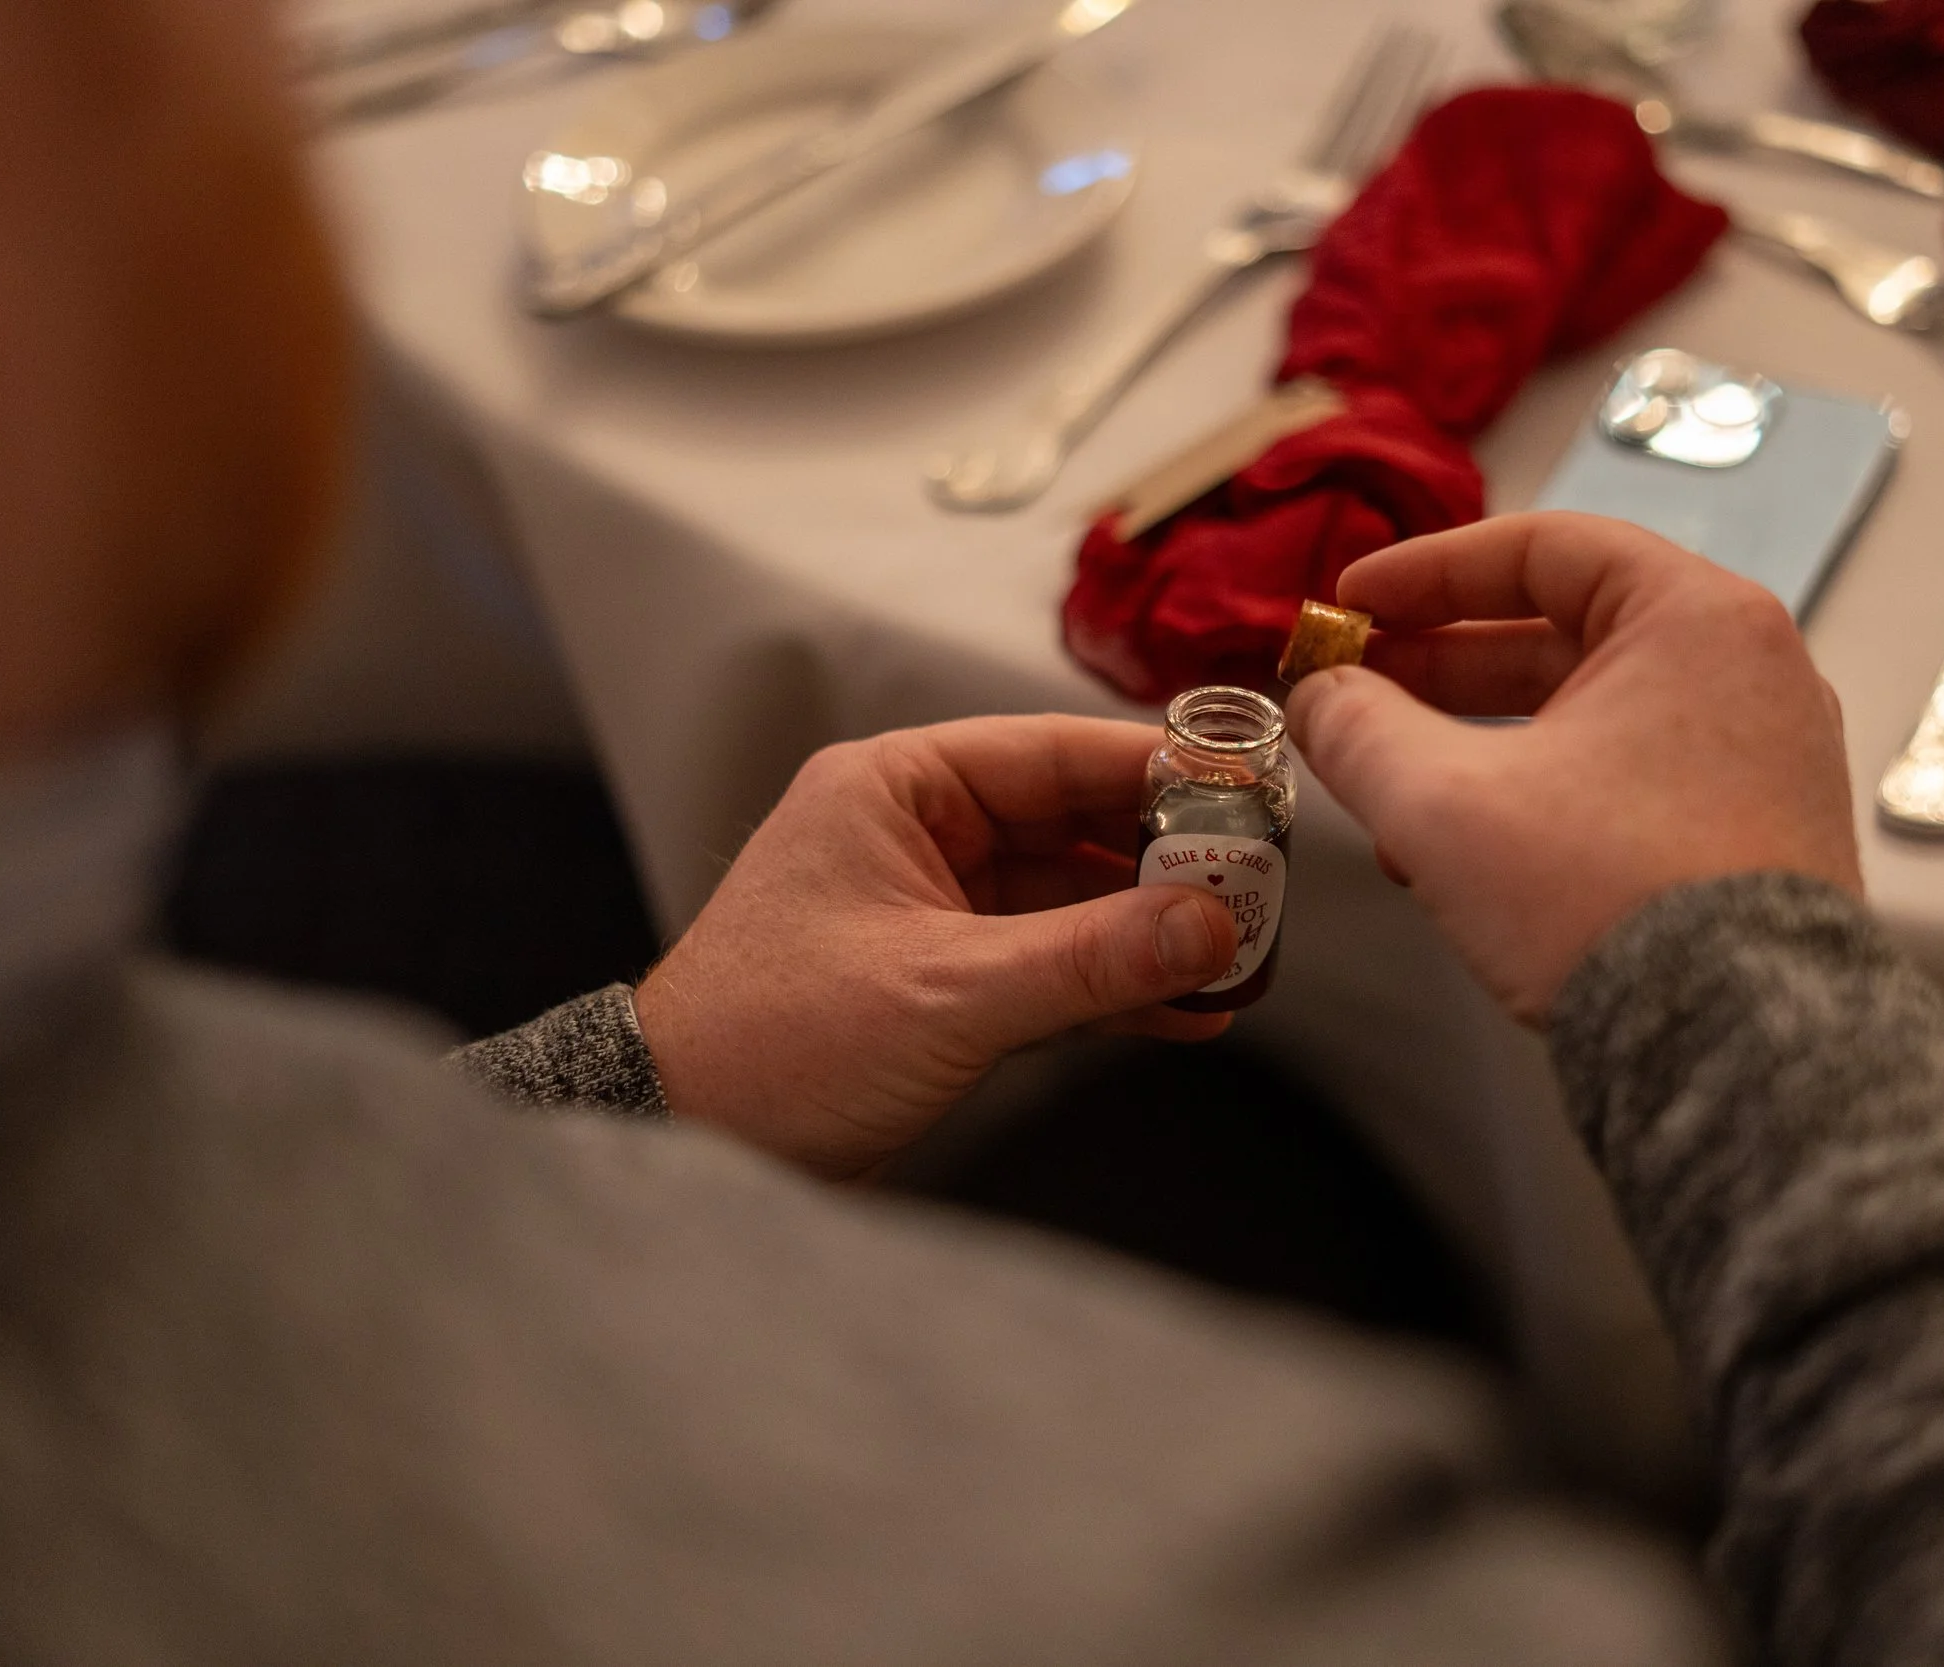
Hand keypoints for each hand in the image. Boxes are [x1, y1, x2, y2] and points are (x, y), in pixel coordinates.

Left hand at [632, 716, 1236, 1179]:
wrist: (681, 1142)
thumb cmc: (771, 1045)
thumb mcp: (949, 994)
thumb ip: (1090, 957)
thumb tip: (1213, 924)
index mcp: (895, 789)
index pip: (1054, 753)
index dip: (1158, 770)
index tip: (1249, 793)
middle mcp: (916, 833)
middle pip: (1076, 823)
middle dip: (1170, 864)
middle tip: (1262, 893)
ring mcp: (932, 908)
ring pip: (1072, 898)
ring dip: (1151, 932)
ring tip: (1243, 963)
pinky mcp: (942, 979)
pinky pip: (1050, 961)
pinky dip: (1112, 983)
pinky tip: (1186, 1010)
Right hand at [1287, 512, 1860, 1024]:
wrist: (1738, 1048)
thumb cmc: (1618, 904)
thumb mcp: (1443, 804)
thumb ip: (1359, 732)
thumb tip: (1318, 700)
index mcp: (1695, 619)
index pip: (1542, 548)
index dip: (1427, 571)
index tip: (1353, 601)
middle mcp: (1747, 670)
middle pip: (1564, 631)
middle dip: (1441, 666)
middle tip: (1355, 688)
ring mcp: (1760, 754)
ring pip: (1588, 715)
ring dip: (1477, 743)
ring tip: (1390, 787)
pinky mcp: (1752, 832)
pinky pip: (1626, 778)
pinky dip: (1538, 793)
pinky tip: (1461, 852)